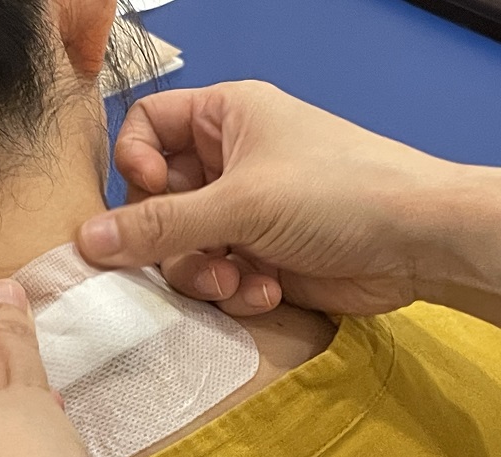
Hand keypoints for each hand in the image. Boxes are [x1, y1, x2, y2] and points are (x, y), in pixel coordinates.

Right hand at [79, 81, 476, 316]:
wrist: (419, 245)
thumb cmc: (336, 193)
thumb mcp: (241, 202)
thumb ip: (159, 225)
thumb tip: (85, 241)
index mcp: (222, 119)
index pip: (146, 126)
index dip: (134, 162)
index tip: (147, 193)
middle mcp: (224, 163)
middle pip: (156, 200)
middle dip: (172, 238)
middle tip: (197, 255)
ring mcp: (239, 213)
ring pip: (180, 247)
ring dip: (204, 271)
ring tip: (240, 278)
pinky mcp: (255, 256)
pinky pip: (213, 275)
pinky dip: (233, 288)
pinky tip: (268, 288)